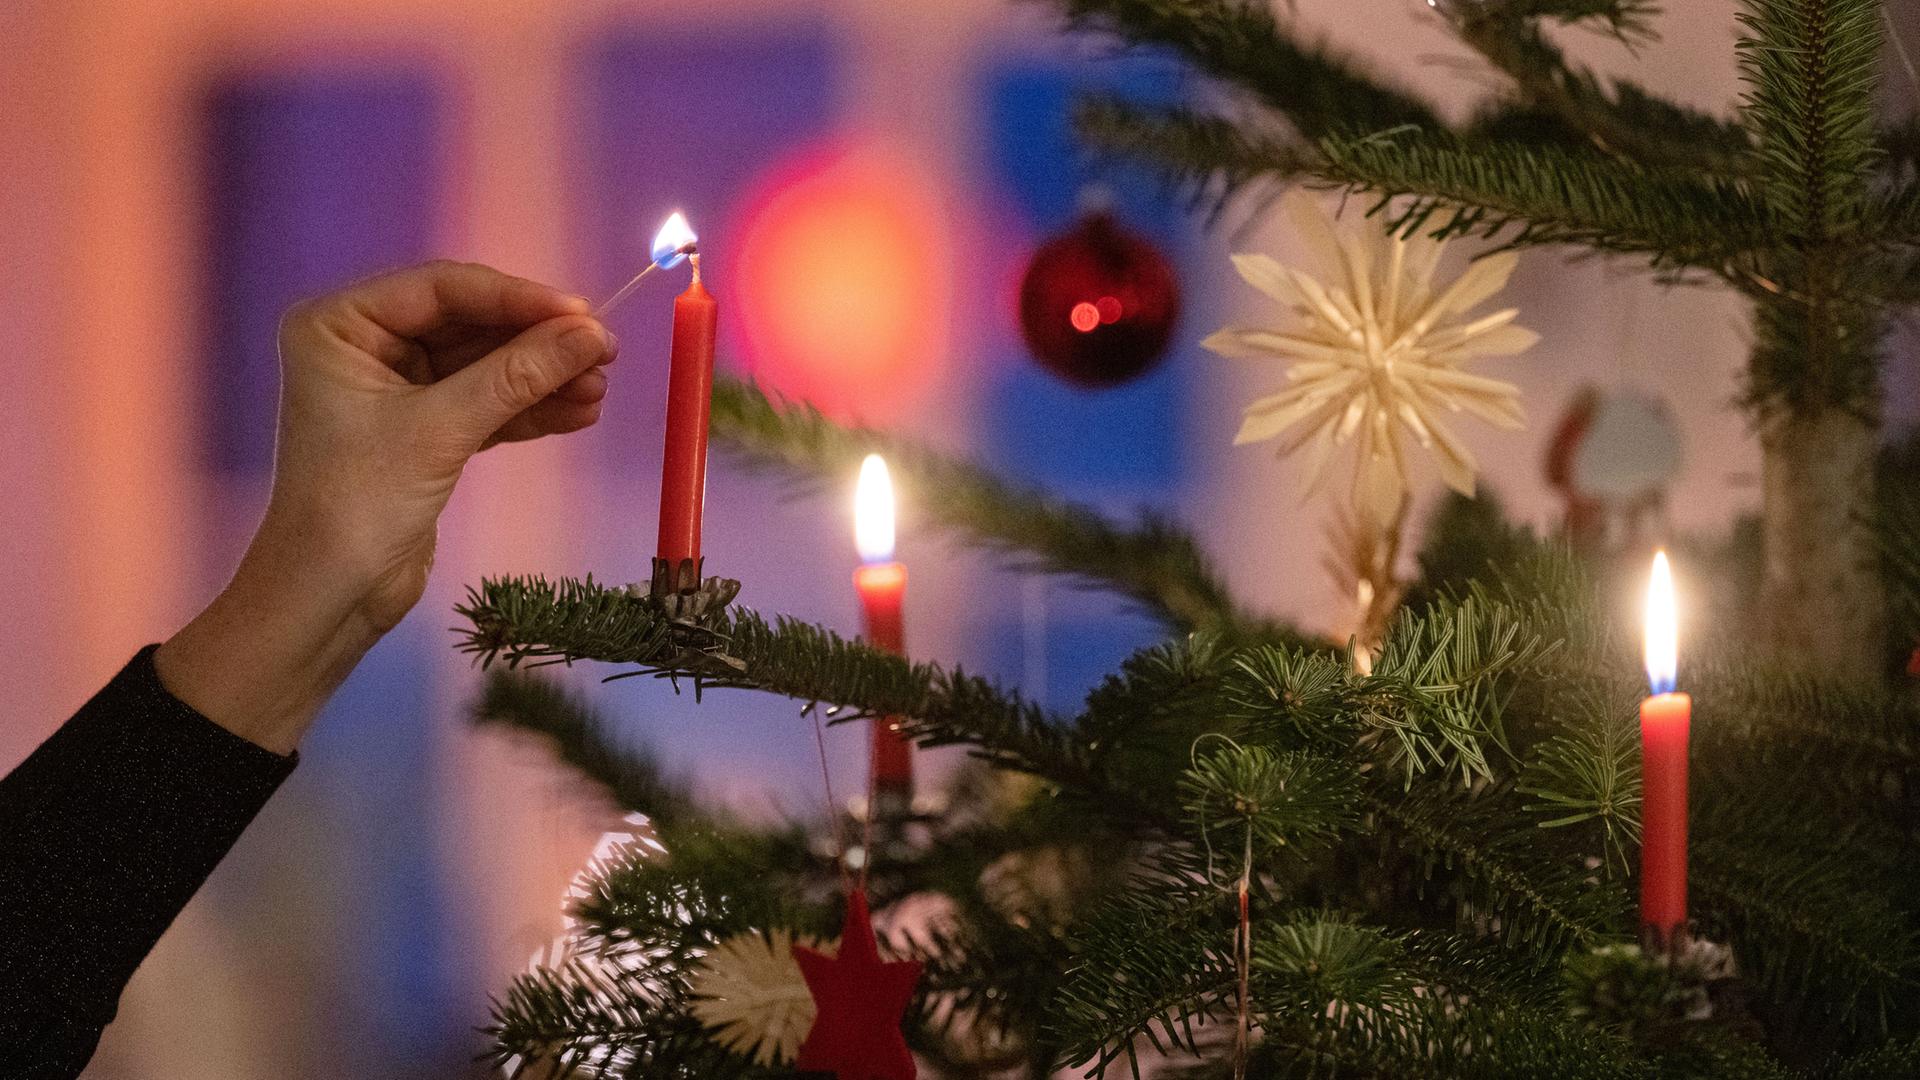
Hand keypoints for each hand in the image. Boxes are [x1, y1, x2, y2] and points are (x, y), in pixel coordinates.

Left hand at [157, 262, 618, 752]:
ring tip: (599, 390)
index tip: (584, 316)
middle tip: (604, 353)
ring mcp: (395, 389)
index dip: (517, 299)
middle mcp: (364, 346)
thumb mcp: (441, 430)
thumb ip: (518, 375)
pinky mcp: (423, 431)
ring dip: (542, 378)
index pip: (442, 289)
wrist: (329, 596)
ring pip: (484, 366)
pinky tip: (578, 413)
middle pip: (469, 325)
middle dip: (536, 343)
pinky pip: (485, 403)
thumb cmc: (360, 502)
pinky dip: (529, 409)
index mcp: (340, 324)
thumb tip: (594, 335)